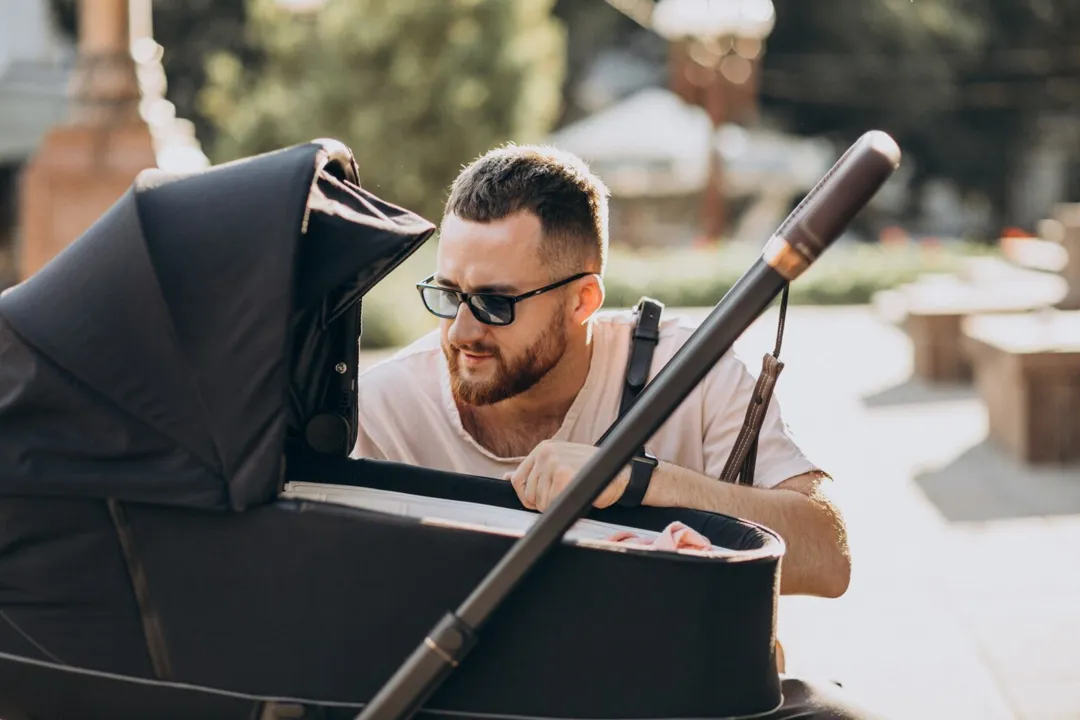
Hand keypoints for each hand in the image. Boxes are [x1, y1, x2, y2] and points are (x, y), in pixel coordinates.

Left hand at [504, 440, 627, 511]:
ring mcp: (554, 463)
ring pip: (540, 502)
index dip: (528, 496)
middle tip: (566, 494)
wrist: (620, 474)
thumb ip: (534, 471)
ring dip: (556, 506)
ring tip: (573, 493)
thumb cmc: (590, 472)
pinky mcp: (564, 475)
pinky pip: (552, 505)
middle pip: (528, 494)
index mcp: (543, 449)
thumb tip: (507, 477)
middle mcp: (546, 453)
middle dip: (544, 502)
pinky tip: (577, 497)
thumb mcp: (558, 464)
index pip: (518, 480)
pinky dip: (564, 508)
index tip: (543, 499)